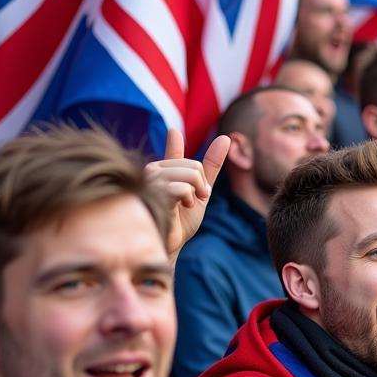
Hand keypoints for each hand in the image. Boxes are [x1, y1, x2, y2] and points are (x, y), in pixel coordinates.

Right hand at [144, 129, 229, 259]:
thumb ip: (211, 166)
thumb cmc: (183, 220)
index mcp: (164, 169)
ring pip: (190, 174)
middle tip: (193, 202)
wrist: (172, 244)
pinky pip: (182, 187)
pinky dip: (189, 198)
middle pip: (193, 165)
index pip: (175, 152)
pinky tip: (181, 208)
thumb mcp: (202, 190)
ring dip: (196, 193)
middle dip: (202, 186)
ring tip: (187, 205)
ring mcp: (151, 181)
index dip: (175, 143)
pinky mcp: (152, 193)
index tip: (174, 132)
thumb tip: (225, 137)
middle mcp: (153, 171)